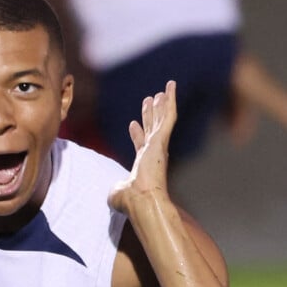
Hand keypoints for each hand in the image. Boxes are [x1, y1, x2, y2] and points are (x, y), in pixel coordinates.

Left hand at [108, 81, 176, 213]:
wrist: (140, 200)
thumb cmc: (129, 200)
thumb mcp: (117, 192)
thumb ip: (117, 188)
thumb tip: (115, 191)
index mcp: (143, 165)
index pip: (140, 144)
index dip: (136, 134)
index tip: (132, 124)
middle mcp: (152, 154)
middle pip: (152, 128)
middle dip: (150, 115)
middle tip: (149, 100)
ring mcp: (158, 146)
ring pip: (161, 119)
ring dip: (162, 104)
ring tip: (162, 90)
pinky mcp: (161, 139)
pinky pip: (168, 115)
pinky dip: (170, 100)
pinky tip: (170, 86)